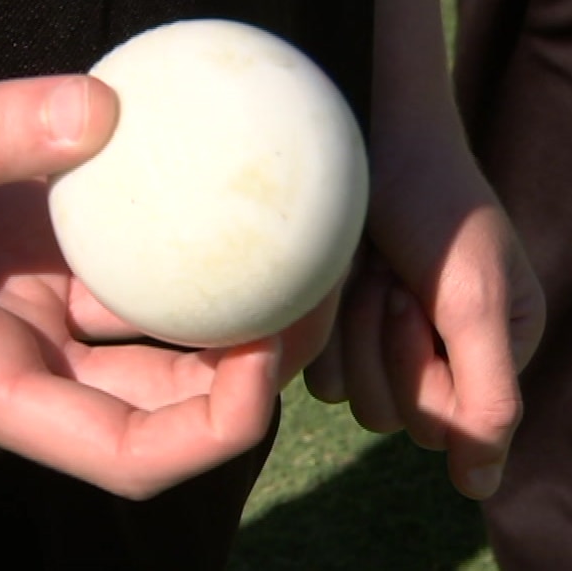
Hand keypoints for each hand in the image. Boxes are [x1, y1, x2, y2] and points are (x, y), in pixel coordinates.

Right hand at [0, 52, 336, 498]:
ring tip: (293, 236)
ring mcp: (29, 303)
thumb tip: (102, 112)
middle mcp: (18, 355)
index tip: (270, 351)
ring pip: (153, 324)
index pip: (126, 449)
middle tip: (317, 286)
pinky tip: (211, 178)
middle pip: (166, 396)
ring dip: (225, 296)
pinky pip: (123, 247)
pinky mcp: (30, 246)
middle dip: (251, 364)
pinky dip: (172, 226)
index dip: (214, 424)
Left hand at [303, 1, 545, 499]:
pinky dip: (321, 329)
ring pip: (349, 398)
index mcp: (489, 357)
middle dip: (385, 343)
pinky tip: (336, 280)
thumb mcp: (475, 303)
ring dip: (351, 331)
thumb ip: (487, 400)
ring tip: (364, 272)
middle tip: (390, 278)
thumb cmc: (436, 214)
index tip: (419, 295)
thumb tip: (477, 487)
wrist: (372, 150)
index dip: (421, 365)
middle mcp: (436, 363)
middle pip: (391, 416)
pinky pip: (316, 373)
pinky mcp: (339, 335)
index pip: (444, 423)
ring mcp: (382, 350)